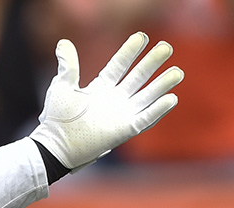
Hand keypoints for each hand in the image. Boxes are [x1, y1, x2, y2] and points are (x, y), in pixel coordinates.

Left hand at [30, 32, 183, 170]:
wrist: (55, 145)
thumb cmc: (56, 118)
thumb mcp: (62, 87)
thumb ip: (68, 66)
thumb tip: (63, 43)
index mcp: (101, 87)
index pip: (119, 65)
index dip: (130, 51)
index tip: (141, 36)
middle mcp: (115, 99)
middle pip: (138, 77)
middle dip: (152, 63)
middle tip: (166, 47)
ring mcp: (121, 114)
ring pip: (147, 96)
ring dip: (162, 85)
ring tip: (177, 72)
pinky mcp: (125, 130)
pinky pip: (145, 118)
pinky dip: (158, 110)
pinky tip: (171, 98)